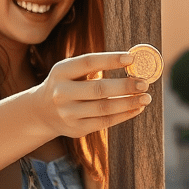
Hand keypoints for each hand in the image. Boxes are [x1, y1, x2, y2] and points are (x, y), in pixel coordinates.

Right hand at [30, 51, 150, 137]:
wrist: (42, 112)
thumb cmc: (66, 84)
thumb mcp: (71, 71)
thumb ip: (95, 66)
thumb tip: (132, 63)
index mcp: (61, 72)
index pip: (88, 62)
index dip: (110, 59)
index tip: (132, 58)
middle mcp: (62, 93)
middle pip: (99, 89)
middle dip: (125, 86)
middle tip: (145, 83)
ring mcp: (68, 113)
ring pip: (104, 108)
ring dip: (129, 103)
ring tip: (146, 97)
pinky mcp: (76, 129)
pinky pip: (105, 122)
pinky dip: (123, 115)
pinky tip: (136, 108)